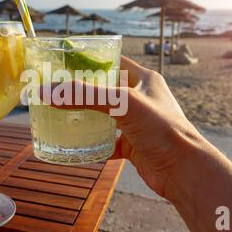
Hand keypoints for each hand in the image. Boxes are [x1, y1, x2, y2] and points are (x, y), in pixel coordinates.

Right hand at [45, 56, 206, 196]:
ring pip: (105, 117)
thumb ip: (85, 96)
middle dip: (83, 92)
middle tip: (58, 91)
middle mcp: (140, 99)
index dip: (91, 61)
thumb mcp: (122, 104)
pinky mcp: (133, 145)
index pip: (114, 62)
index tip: (67, 63)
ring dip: (87, 118)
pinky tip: (78, 146)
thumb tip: (47, 91)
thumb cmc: (162, 129)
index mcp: (143, 80)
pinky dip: (94, 144)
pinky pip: (108, 141)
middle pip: (105, 90)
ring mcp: (137, 123)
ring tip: (62, 115)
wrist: (184, 170)